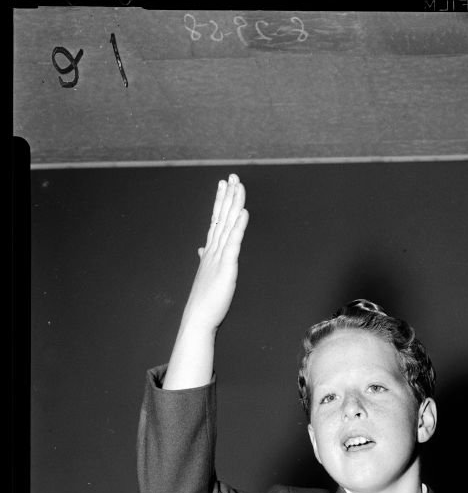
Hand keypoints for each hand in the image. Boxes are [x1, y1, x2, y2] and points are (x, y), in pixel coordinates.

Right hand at [180, 174, 248, 334]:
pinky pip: (234, 243)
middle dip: (228, 196)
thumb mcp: (206, 274)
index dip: (220, 201)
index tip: (223, 185)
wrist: (199, 316)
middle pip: (222, 217)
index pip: (216, 220)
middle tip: (232, 176)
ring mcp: (219, 256)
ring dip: (234, 205)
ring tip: (238, 187)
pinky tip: (244, 213)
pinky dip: (239, 227)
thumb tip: (201, 249)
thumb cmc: (204, 298)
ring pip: (227, 225)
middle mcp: (214, 249)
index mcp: (211, 250)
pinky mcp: (227, 267)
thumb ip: (206, 258)